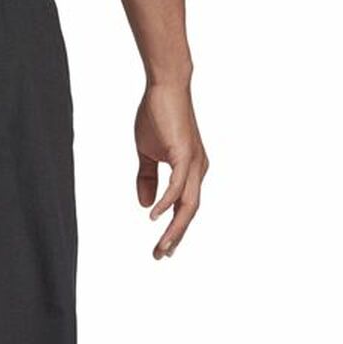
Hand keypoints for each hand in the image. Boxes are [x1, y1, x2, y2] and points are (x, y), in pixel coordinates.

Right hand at [135, 83, 208, 258]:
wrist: (165, 86)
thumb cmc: (157, 115)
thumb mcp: (147, 153)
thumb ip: (146, 179)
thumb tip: (145, 205)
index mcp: (190, 170)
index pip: (184, 207)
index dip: (174, 230)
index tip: (162, 249)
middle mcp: (197, 170)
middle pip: (189, 212)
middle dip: (175, 237)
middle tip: (161, 257)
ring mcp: (193, 163)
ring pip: (187, 205)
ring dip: (174, 229)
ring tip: (162, 247)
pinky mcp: (184, 154)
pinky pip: (177, 186)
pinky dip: (166, 203)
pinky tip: (154, 216)